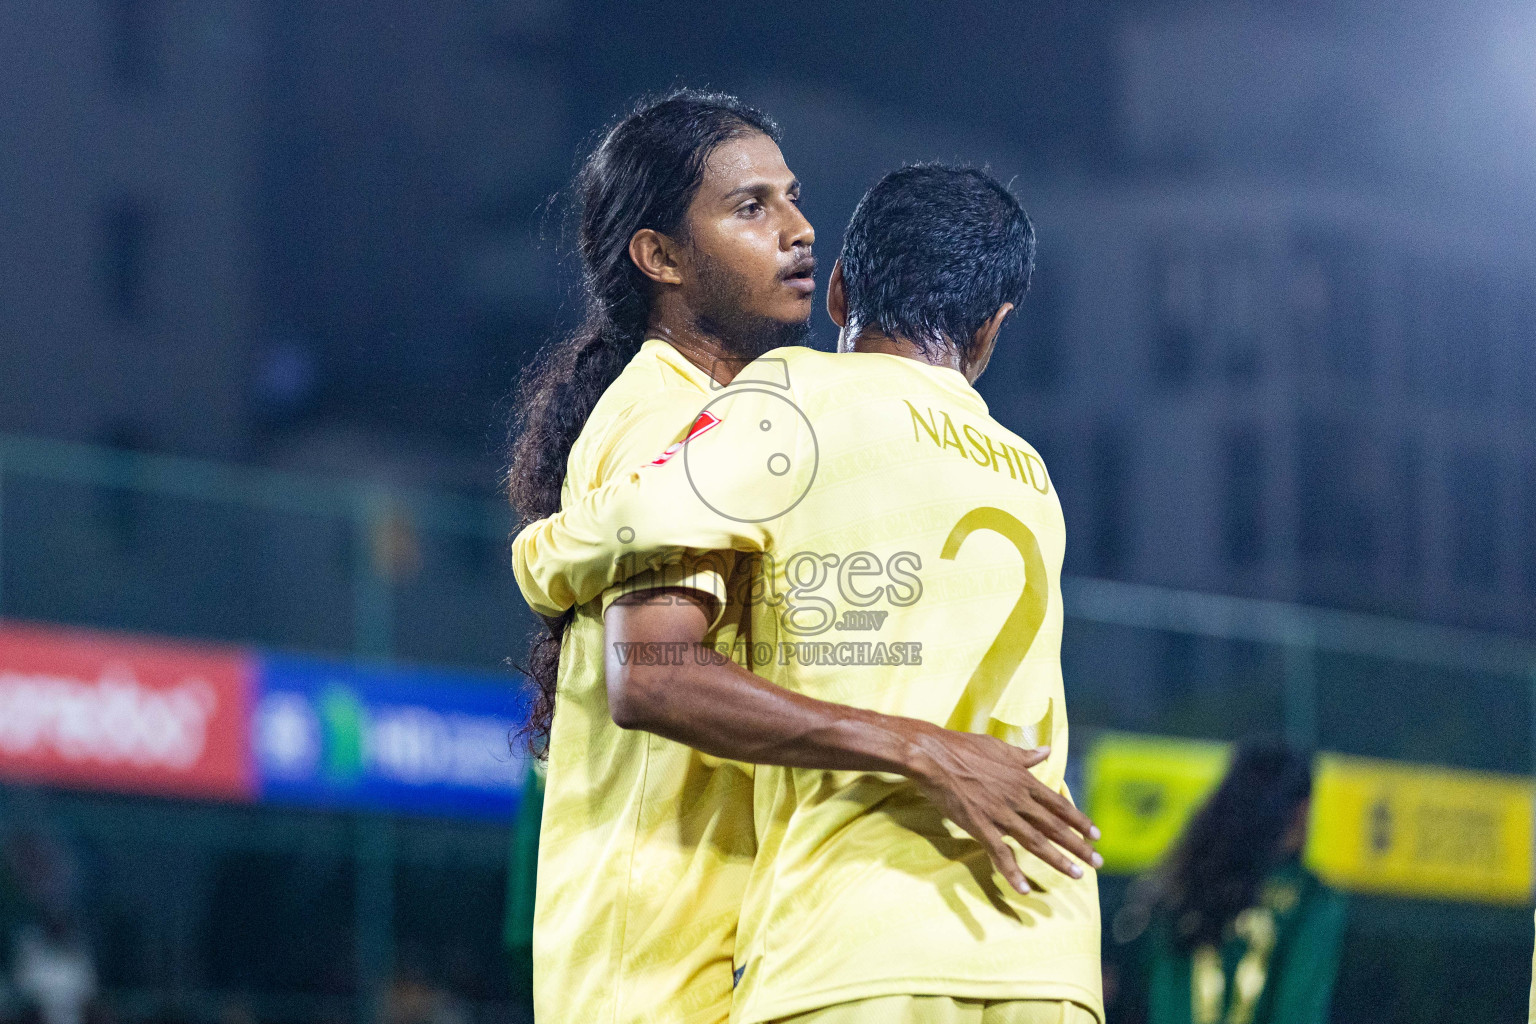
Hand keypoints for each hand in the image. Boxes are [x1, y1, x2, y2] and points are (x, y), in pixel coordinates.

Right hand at [904, 723, 1101, 893]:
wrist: (934, 757)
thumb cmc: (964, 748)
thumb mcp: (1000, 748)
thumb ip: (1025, 755)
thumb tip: (1046, 751)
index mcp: (1023, 780)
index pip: (1058, 805)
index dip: (1079, 821)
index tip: (1096, 836)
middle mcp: (1018, 799)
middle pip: (1054, 827)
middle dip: (1078, 846)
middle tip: (1098, 863)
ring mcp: (1001, 814)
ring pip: (1036, 842)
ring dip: (1058, 860)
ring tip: (1078, 875)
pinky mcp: (981, 826)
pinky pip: (1000, 854)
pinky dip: (1013, 872)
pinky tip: (1024, 888)